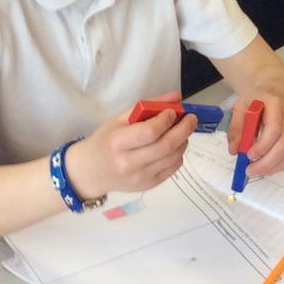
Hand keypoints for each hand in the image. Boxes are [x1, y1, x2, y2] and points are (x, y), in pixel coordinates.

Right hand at [66, 92, 196, 197]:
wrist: (92, 171)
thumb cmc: (106, 139)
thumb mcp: (120, 119)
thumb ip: (148, 106)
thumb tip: (177, 97)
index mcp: (118, 143)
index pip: (149, 132)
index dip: (166, 120)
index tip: (172, 111)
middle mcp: (129, 163)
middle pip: (166, 146)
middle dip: (184, 129)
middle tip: (192, 118)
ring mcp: (140, 177)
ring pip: (173, 157)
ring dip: (183, 141)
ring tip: (183, 130)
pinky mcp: (148, 185)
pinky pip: (172, 168)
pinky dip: (178, 154)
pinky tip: (174, 146)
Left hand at [227, 92, 283, 178]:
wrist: (274, 93)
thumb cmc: (256, 101)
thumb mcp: (240, 107)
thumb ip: (236, 128)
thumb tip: (234, 150)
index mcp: (275, 103)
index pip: (274, 128)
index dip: (262, 146)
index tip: (248, 156)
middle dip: (266, 162)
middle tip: (250, 170)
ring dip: (273, 167)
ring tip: (257, 171)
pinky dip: (280, 166)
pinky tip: (268, 167)